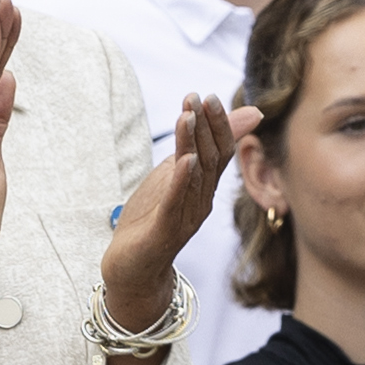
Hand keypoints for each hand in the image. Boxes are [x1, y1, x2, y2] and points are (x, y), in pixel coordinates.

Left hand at [98, 90, 259, 327]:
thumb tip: (229, 125)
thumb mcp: (173, 177)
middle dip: (209, 127)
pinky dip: (181, 181)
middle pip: (212, 159)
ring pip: (195, 176)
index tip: (208, 96)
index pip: (219, 151)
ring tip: (188, 117)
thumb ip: (196, 148)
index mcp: (204, 187)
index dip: (217, 124)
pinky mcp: (165, 229)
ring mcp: (186, 215)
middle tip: (204, 98)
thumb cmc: (152, 219)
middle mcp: (202, 200)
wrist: (134, 267)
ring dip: (192, 144)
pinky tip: (183, 161)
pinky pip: (176, 203)